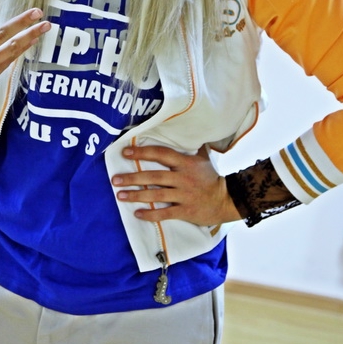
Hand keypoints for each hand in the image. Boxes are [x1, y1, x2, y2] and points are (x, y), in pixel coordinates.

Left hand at [112, 144, 241, 225]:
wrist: (227, 200)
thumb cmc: (211, 177)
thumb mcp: (203, 158)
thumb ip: (192, 146)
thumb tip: (189, 129)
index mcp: (185, 163)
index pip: (160, 154)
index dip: (142, 152)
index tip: (125, 152)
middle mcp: (183, 178)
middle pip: (154, 176)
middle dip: (132, 177)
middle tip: (115, 179)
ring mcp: (184, 195)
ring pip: (156, 195)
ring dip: (136, 196)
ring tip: (120, 196)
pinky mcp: (186, 211)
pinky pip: (165, 213)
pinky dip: (150, 214)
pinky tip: (137, 214)